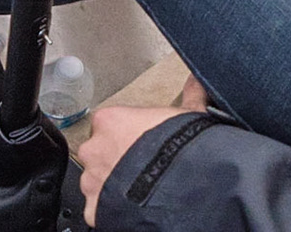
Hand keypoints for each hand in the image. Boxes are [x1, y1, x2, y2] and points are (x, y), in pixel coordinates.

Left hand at [79, 77, 207, 224]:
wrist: (177, 188)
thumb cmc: (178, 149)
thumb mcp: (188, 115)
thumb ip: (190, 96)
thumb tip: (199, 80)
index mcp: (110, 121)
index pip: (109, 124)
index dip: (126, 135)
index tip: (140, 144)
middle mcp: (93, 149)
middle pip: (98, 153)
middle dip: (115, 161)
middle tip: (139, 169)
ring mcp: (91, 181)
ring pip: (96, 182)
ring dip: (111, 186)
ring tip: (136, 192)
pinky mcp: (94, 210)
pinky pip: (98, 210)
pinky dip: (110, 210)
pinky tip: (130, 208)